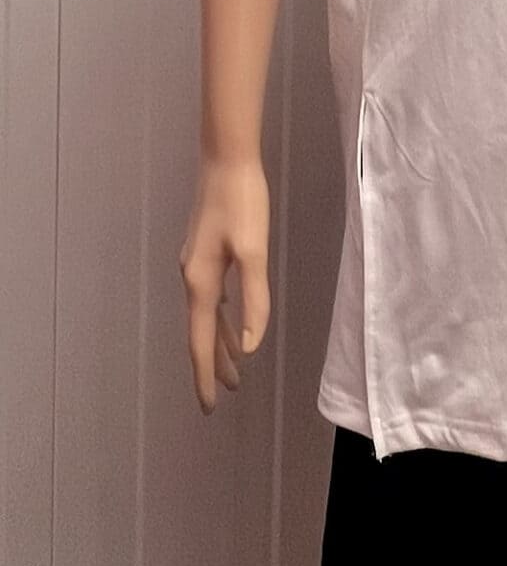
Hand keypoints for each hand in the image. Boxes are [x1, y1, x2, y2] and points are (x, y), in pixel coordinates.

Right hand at [178, 156, 270, 413]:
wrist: (226, 160)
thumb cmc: (243, 203)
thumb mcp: (255, 252)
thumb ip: (254, 300)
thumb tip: (248, 346)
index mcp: (202, 282)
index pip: (200, 342)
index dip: (206, 375)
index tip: (210, 406)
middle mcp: (192, 277)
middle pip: (200, 334)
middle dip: (213, 366)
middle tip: (225, 396)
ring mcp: (196, 265)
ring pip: (206, 316)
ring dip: (218, 344)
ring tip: (236, 370)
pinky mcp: (206, 252)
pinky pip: (211, 298)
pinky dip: (218, 318)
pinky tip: (228, 323)